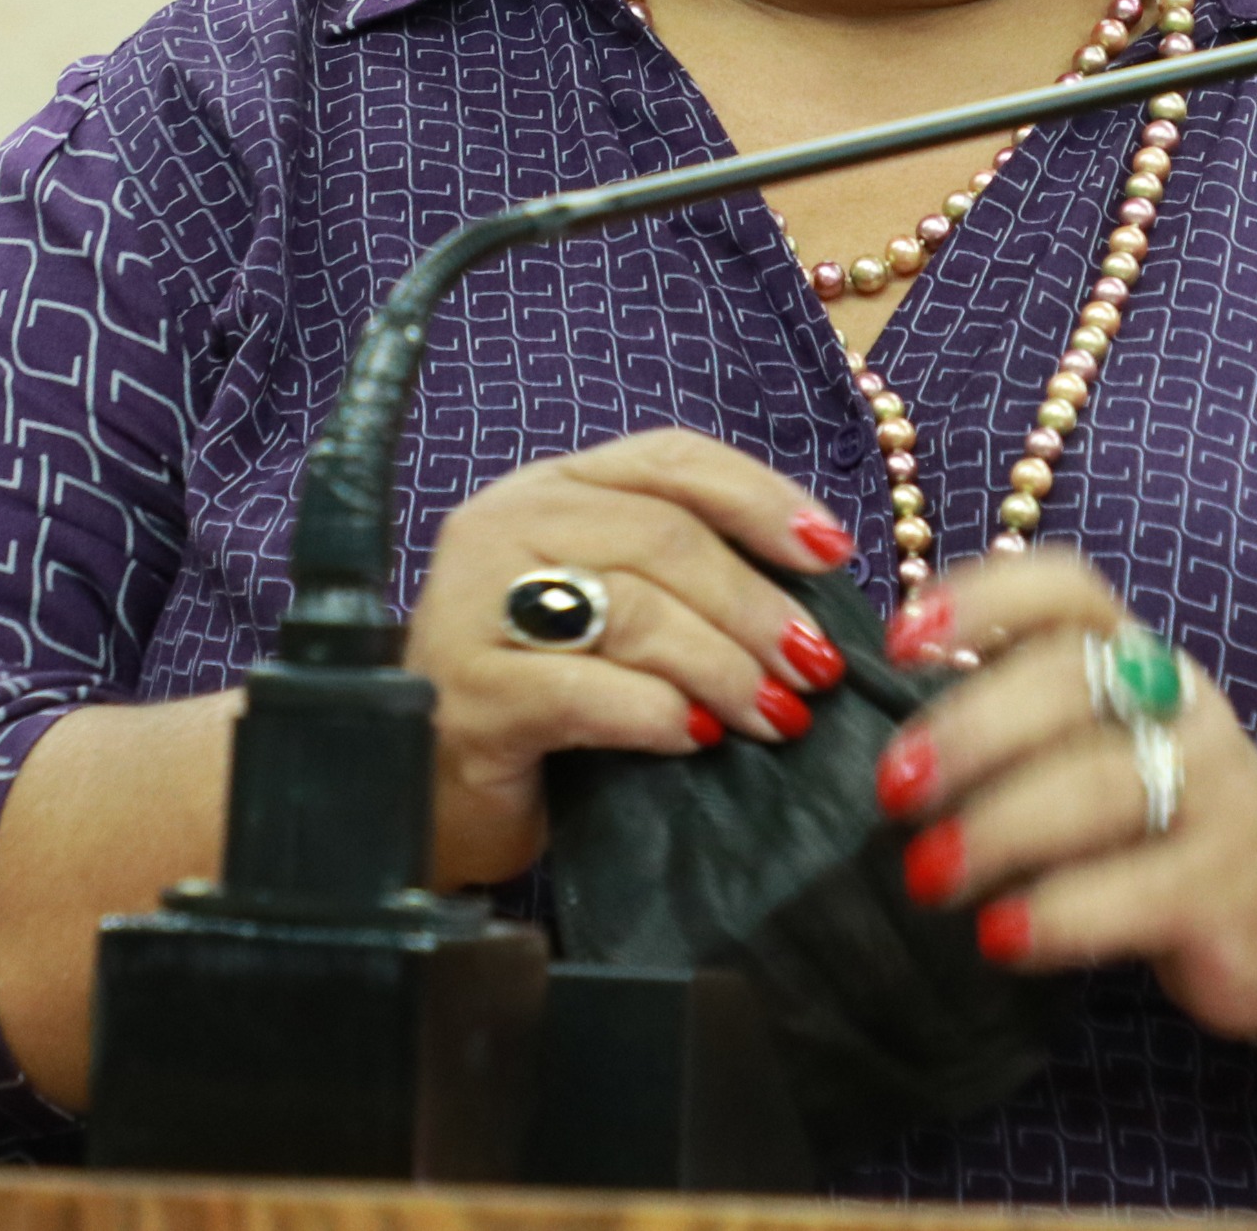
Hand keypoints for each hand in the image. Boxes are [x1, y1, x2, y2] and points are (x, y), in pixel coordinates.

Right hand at [402, 428, 857, 886]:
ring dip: (724, 665)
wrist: (424, 797)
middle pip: (662, 535)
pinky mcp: (471, 692)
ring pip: (633, 608)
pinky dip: (657, 715)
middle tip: (815, 667)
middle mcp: (501, 527)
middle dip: (756, 603)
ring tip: (776, 714)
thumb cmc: (540, 705)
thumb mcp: (610, 618)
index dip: (760, 496)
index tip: (832, 551)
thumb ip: (681, 581)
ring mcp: (473, 607)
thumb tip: (814, 586)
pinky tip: (694, 740)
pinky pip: (587, 692)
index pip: (668, 459)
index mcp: (546, 492)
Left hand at [871, 547, 1256, 1042]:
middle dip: (968, 732)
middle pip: (1068, 684)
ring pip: (1103, 784)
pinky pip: (1140, 888)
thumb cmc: (1158, 815)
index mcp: (1133, 654)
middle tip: (892, 792)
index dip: (980, 598)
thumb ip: (1012, 723)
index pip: (1064, 589)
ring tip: (927, 876)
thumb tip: (873, 737)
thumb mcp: (1098, 748)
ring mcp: (1217, 788)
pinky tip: (1000, 938)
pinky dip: (1059, 912)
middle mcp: (1181, 701)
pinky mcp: (1231, 882)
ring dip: (1000, 827)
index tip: (899, 640)